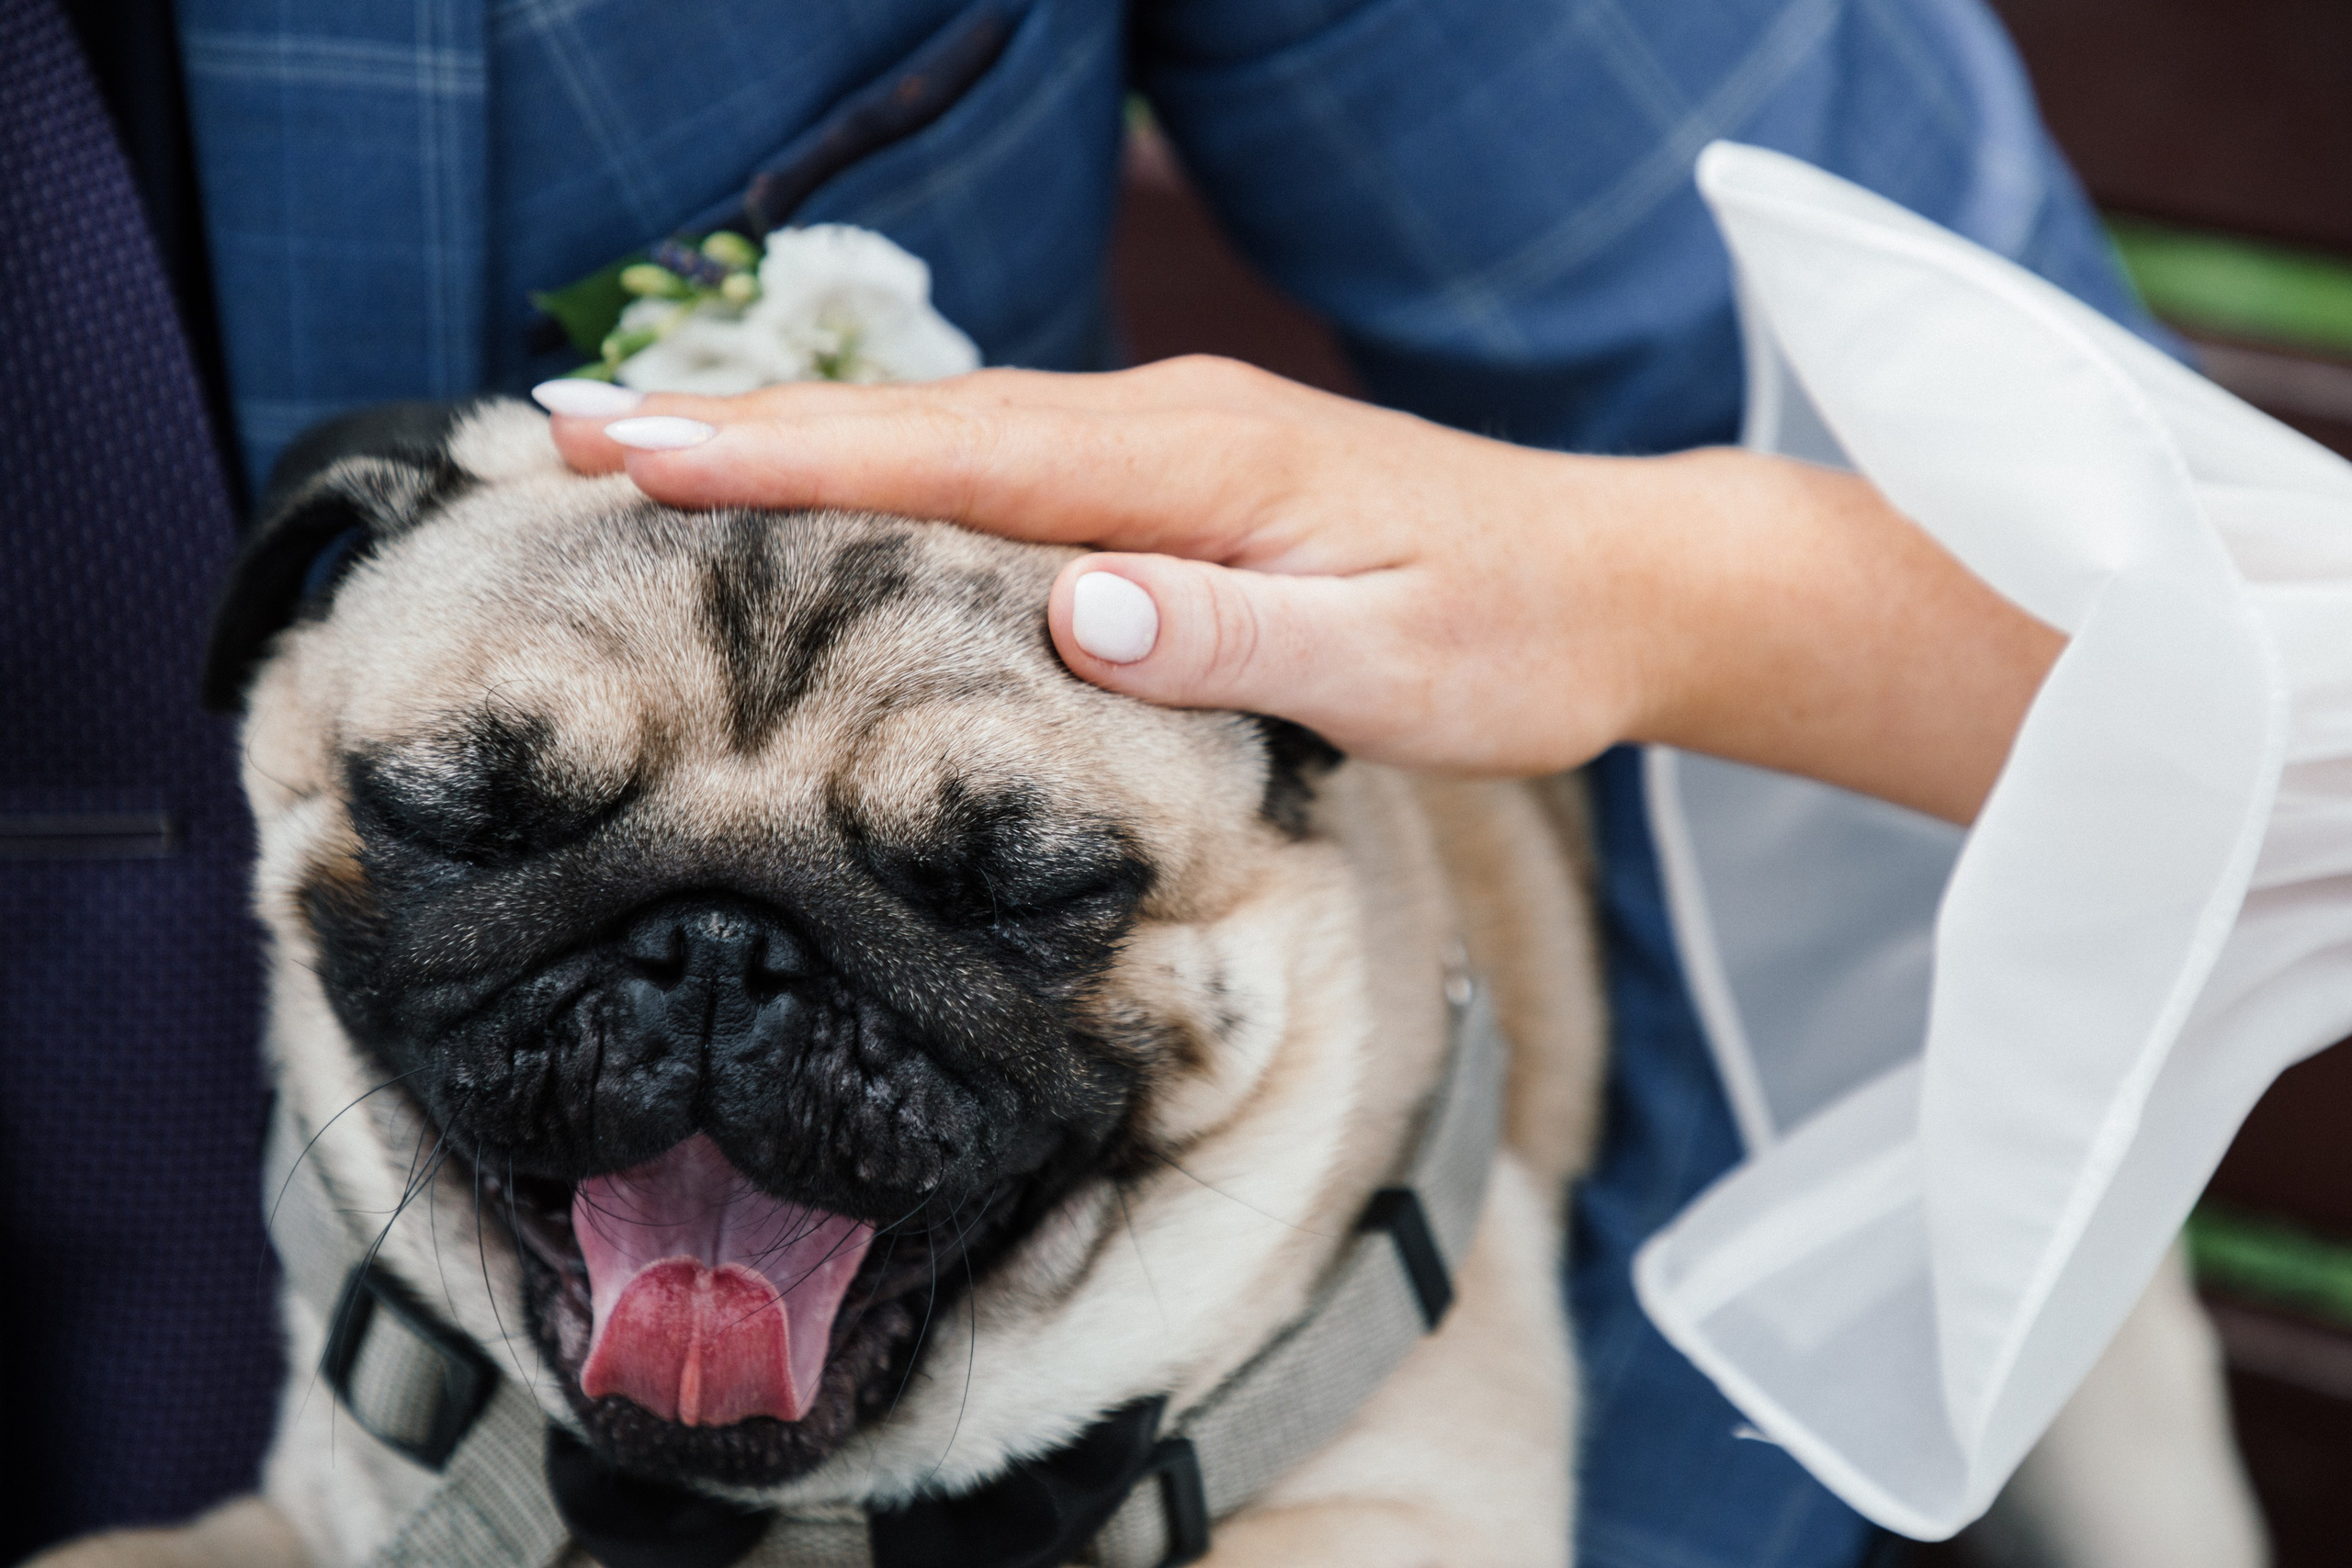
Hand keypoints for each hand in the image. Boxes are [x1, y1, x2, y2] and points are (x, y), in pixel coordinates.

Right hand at [539, 358, 2059, 820]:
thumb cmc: (1513, 639)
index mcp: (1196, 463)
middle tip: (567, 436)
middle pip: (922, 421)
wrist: (1621, 580)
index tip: (633, 457)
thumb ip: (1228, 640)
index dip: (785, 464)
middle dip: (743, 430)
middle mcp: (1165, 424)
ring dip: (803, 441)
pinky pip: (1012, 460)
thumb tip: (1065, 610)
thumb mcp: (1390, 665)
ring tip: (649, 452)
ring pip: (956, 431)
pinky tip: (838, 490)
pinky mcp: (1186, 475)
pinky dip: (899, 469)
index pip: (954, 459)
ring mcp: (1173, 439)